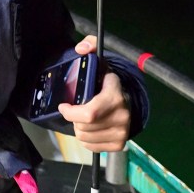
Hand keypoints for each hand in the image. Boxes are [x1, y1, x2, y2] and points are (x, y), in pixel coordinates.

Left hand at [57, 36, 130, 151]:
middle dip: (74, 119)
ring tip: (85, 118)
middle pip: (83, 126)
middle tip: (77, 110)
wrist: (129, 101)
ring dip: (79, 128)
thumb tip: (81, 48)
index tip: (64, 106)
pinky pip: (91, 146)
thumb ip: (89, 46)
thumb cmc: (107, 82)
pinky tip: (91, 127)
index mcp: (115, 96)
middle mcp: (121, 116)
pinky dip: (86, 138)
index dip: (71, 112)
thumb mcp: (99, 60)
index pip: (89, 113)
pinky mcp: (119, 144)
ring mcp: (122, 132)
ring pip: (85, 137)